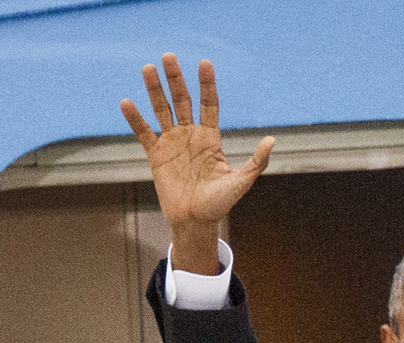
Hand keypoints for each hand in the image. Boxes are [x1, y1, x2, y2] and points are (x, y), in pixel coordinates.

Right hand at [120, 53, 273, 273]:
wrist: (196, 221)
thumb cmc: (220, 203)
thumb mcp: (241, 181)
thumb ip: (257, 161)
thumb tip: (273, 140)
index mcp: (211, 138)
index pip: (209, 104)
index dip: (207, 84)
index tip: (204, 63)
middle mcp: (191, 135)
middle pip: (182, 100)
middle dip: (176, 79)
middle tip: (168, 56)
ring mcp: (172, 143)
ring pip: (162, 110)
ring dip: (154, 90)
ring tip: (148, 68)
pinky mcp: (155, 155)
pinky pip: (144, 133)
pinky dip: (135, 119)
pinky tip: (127, 102)